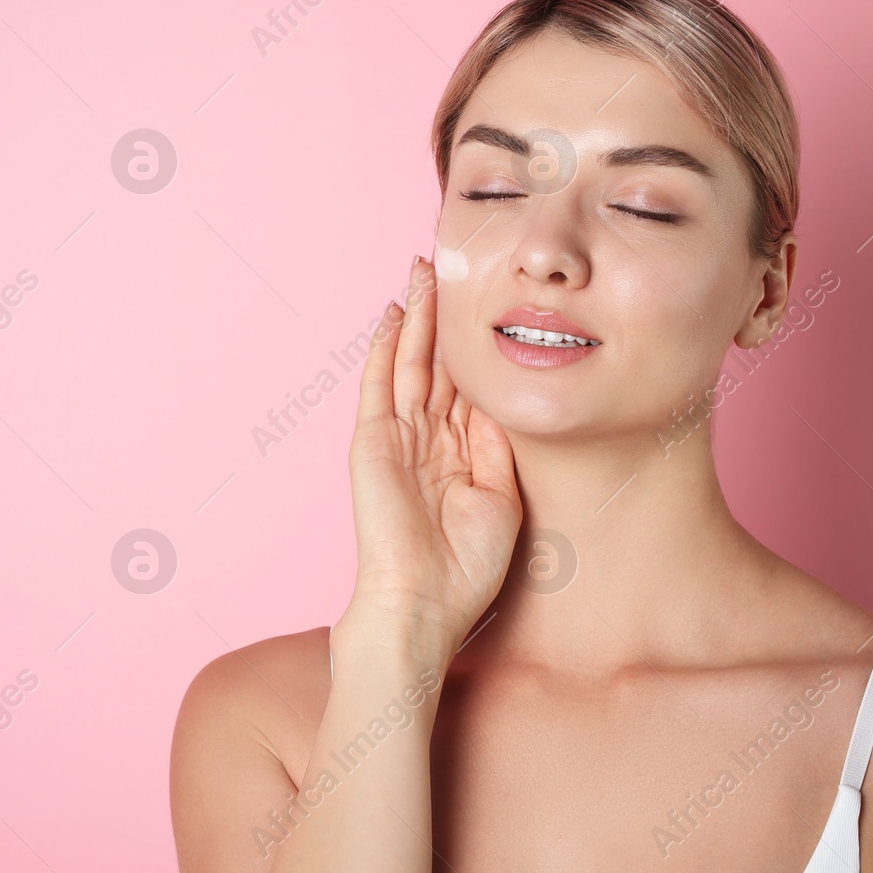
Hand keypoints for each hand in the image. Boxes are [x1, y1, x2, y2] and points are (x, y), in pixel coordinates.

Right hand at [340, 256, 523, 665]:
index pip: (466, 384)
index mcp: (457, 453)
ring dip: (416, 316)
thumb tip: (499, 401)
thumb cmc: (464, 569)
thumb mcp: (499, 498)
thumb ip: (495, 448)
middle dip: (440, 316)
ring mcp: (397, 438)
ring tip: (420, 271)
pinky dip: (386, 347)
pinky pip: (380, 383)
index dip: (475, 344)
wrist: (422, 605)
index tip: (487, 304)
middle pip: (436, 362)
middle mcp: (425, 438)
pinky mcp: (373, 441)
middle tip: (445, 267)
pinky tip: (393, 312)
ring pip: (409, 362)